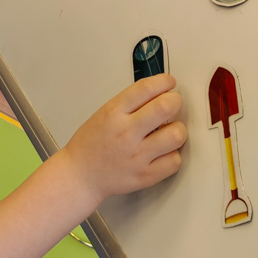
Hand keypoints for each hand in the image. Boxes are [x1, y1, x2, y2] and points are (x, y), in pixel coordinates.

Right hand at [54, 74, 184, 205]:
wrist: (80, 176)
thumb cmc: (91, 145)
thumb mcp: (104, 114)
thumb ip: (131, 104)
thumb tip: (160, 93)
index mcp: (114, 113)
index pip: (146, 88)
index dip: (163, 81)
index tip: (169, 83)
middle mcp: (126, 133)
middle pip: (166, 107)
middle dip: (175, 101)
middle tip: (173, 105)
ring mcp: (137, 156)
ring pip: (176, 135)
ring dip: (177, 130)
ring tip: (169, 132)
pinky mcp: (145, 176)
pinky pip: (174, 161)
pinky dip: (172, 155)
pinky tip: (163, 152)